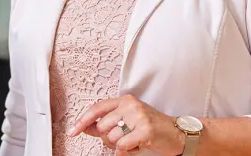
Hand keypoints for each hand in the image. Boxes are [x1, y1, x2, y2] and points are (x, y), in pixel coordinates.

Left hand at [68, 95, 184, 154]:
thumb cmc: (152, 127)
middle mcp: (131, 105)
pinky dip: (127, 151)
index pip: (97, 108)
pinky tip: (137, 146)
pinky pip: (123, 146)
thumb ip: (107, 124)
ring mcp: (138, 116)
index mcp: (125, 100)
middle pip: (102, 127)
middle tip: (124, 139)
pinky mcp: (145, 130)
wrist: (177, 133)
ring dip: (121, 146)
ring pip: (112, 138)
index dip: (83, 121)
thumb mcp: (128, 121)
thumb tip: (86, 127)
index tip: (73, 131)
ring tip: (134, 141)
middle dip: (109, 139)